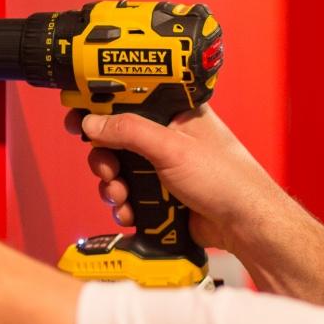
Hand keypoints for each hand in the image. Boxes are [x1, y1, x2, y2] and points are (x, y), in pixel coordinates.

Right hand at [73, 104, 281, 252]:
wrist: (244, 225)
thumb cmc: (227, 179)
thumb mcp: (172, 148)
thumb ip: (130, 132)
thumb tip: (93, 122)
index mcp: (175, 112)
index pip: (129, 98)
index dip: (101, 106)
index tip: (79, 117)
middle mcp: (168, 136)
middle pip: (117, 138)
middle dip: (105, 157)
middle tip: (107, 169)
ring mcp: (163, 166)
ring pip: (120, 168)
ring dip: (112, 184)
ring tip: (120, 196)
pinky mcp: (161, 194)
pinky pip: (130, 195)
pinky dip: (124, 204)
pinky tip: (128, 212)